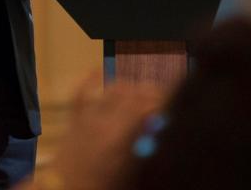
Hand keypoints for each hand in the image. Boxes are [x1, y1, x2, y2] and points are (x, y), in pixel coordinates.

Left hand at [28, 74, 166, 189]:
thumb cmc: (102, 186)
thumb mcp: (131, 172)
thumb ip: (144, 146)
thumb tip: (158, 126)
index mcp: (119, 136)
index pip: (146, 105)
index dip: (164, 99)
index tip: (177, 99)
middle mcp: (103, 120)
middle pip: (132, 93)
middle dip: (152, 92)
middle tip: (166, 98)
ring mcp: (86, 117)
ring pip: (111, 90)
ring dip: (130, 88)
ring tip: (143, 92)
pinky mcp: (73, 119)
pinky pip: (80, 93)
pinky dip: (90, 80)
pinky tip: (98, 71)